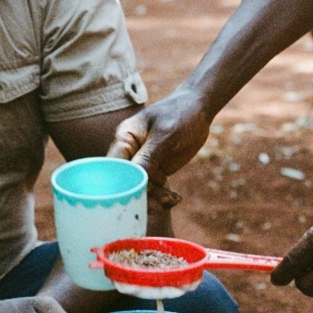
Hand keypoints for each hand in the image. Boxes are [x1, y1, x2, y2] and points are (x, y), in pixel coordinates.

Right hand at [108, 86, 210, 206]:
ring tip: (173, 199)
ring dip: (154, 199)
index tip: (134, 199)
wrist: (199, 109)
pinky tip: (176, 198)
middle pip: (124, 182)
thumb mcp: (166, 134)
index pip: (113, 166)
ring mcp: (141, 162)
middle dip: (139, 196)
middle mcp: (128, 152)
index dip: (119, 186)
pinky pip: (153, 189)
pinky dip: (162, 197)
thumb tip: (134, 180)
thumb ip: (149, 156)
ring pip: (139, 189)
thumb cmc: (180, 113)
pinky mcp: (155, 169)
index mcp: (124, 138)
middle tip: (160, 203)